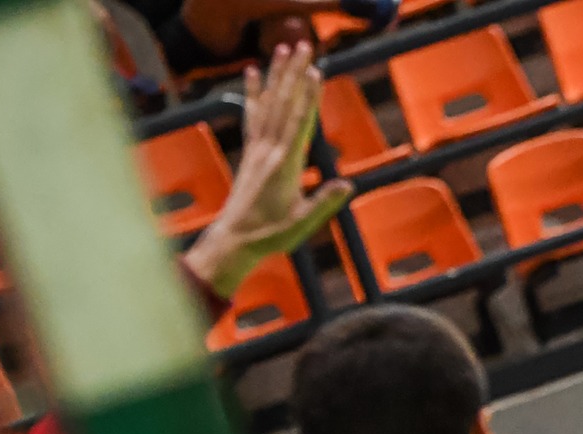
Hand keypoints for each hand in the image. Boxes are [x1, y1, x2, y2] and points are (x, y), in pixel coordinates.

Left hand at [182, 42, 352, 298]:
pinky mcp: (251, 151)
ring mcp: (258, 148)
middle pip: (284, 104)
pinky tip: (253, 71)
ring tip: (284, 48)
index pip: (299, 124)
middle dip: (295, 74)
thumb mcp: (303, 224)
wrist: (234, 238)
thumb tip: (348, 185)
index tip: (315, 73)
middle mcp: (269, 150)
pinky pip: (252, 114)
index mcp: (285, 166)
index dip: (308, 98)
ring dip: (278, 74)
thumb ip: (324, 203)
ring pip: (269, 104)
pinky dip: (253, 92)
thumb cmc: (271, 235)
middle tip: (304, 46)